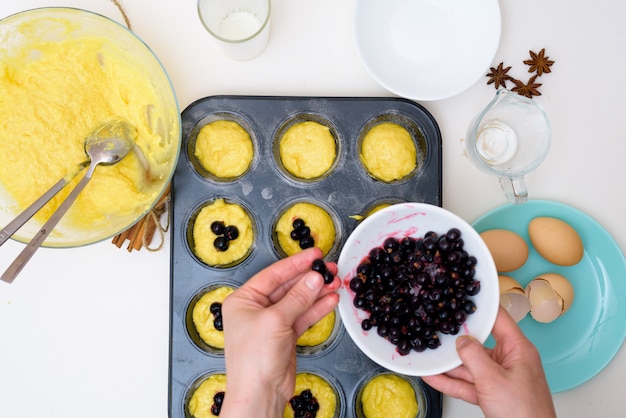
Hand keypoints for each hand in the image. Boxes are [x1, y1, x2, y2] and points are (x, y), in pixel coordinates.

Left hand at [219, 247, 339, 417]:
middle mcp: (256, 309)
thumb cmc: (253, 360)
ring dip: (317, 293)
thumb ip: (297, 298)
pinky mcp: (285, 336)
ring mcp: (271, 323)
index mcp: (243, 300)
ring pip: (298, 301)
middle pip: (287, 287)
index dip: (295, 264)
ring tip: (335, 283)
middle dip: (310, 279)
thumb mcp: (275, 321)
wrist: (259, 394)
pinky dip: (317, 309)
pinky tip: (330, 300)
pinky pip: (303, 316)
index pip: (273, 275)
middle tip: (330, 269)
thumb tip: (314, 278)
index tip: (314, 255)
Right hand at [422, 307, 555, 417]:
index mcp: (518, 349)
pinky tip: (435, 377)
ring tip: (430, 356)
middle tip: (439, 330)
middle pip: (479, 343)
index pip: (499, 319)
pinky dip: (452, 381)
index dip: (481, 309)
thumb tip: (461, 342)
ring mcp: (500, 378)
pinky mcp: (492, 394)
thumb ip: (474, 357)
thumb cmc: (525, 413)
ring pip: (471, 365)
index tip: (464, 299)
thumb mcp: (493, 380)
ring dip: (450, 365)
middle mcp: (510, 361)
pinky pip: (468, 383)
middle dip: (458, 340)